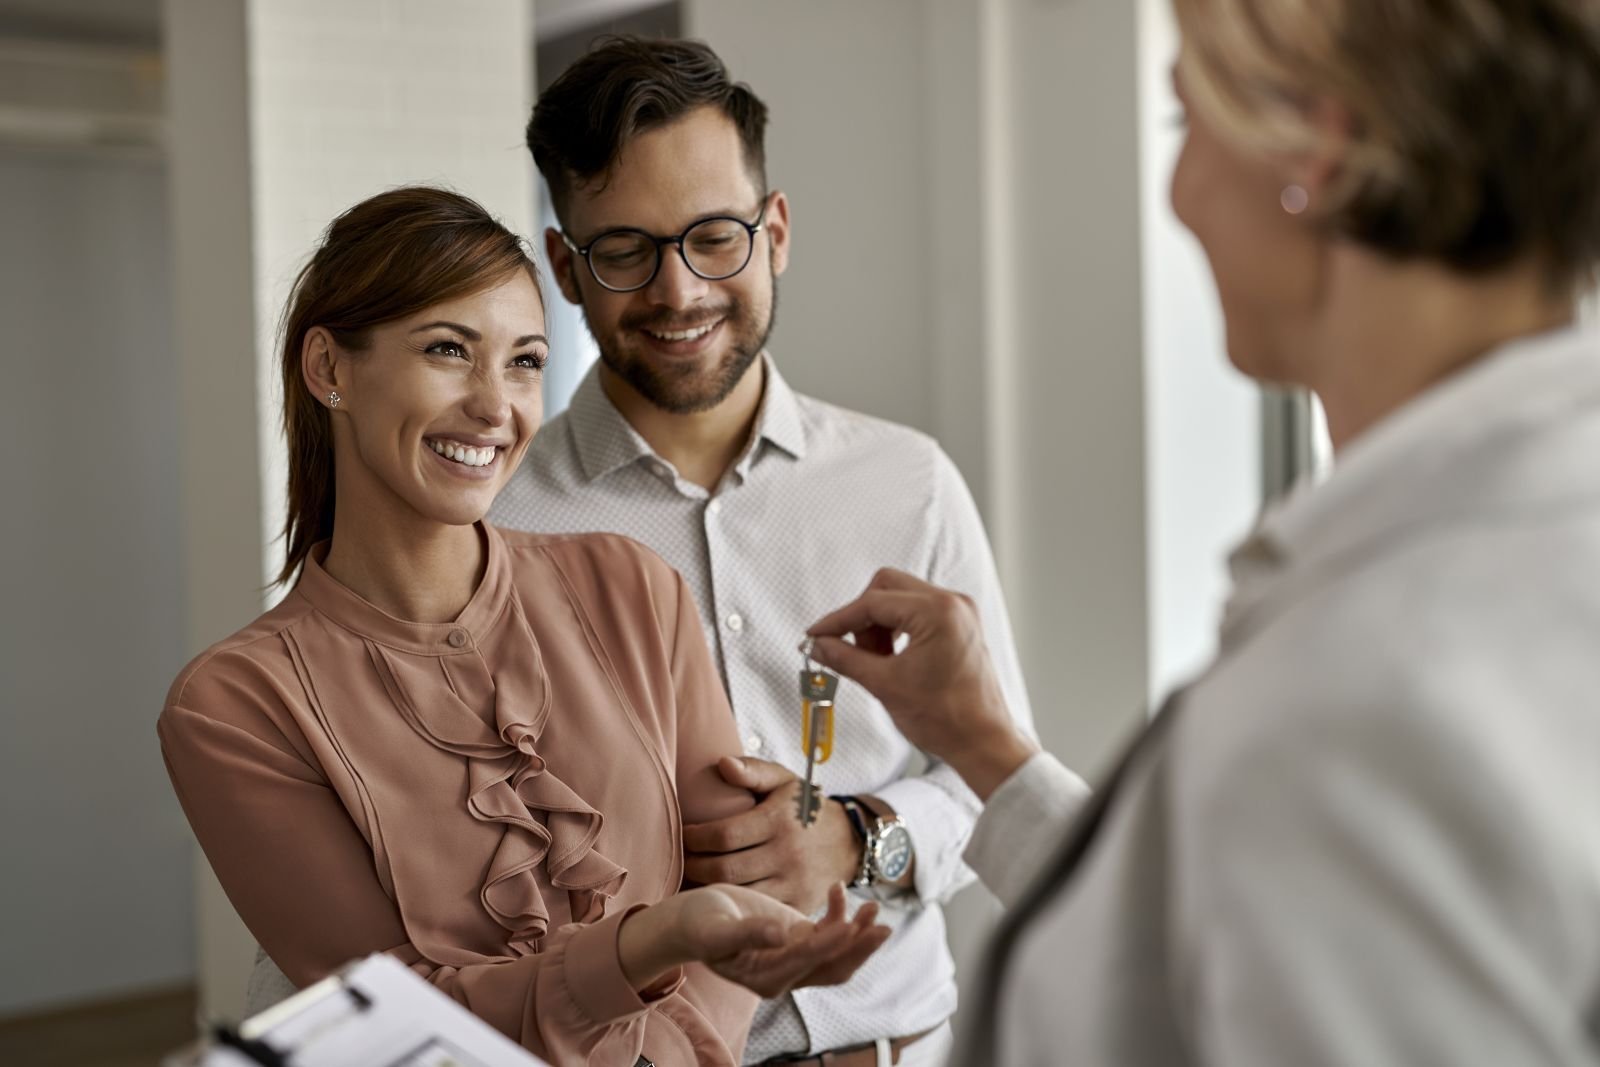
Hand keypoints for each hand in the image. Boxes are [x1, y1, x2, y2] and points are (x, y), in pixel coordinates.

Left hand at [683, 757, 860, 912]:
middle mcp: (788, 853)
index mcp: (779, 820)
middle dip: (695, 866)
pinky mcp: (799, 906)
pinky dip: (736, 907)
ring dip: (709, 889)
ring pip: (739, 894)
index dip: (696, 837)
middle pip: (726, 869)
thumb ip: (753, 771)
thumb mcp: (784, 781)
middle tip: (682, 860)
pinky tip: (720, 898)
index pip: (725, 834)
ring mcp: (795, 883)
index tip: (684, 834)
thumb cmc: (805, 808)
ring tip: (693, 879)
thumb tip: (722, 763)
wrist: (849, 842)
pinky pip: (759, 911)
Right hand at [687, 883, 889, 997]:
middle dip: (859, 948)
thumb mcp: (717, 929)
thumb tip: (780, 936)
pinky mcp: (798, 939)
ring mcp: (795, 958)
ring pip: (837, 953)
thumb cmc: (698, 925)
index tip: (850, 926)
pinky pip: (829, 933)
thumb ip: (748, 934)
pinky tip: (840, 890)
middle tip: (883, 926)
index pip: (806, 962)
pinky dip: (840, 915)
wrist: (690, 922)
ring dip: (858, 933)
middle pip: (832, 967)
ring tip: (875, 906)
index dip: (829, 944)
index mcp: (766, 978)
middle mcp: (786, 974)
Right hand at [806, 568, 1038, 799]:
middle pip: (887, 588)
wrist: (983, 742)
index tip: (817, 635)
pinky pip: (917, 612)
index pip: (873, 602)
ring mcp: (959, 612)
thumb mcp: (885, 685)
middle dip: (861, 617)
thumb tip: (819, 645)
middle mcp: (953, 603)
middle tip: (848, 649)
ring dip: (878, 624)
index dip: (839, 620)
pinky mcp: (960, 625)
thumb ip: (846, 658)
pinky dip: (897, 629)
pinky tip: (890, 657)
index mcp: (938, 612)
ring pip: (900, 598)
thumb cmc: (947, 718)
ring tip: (874, 661)